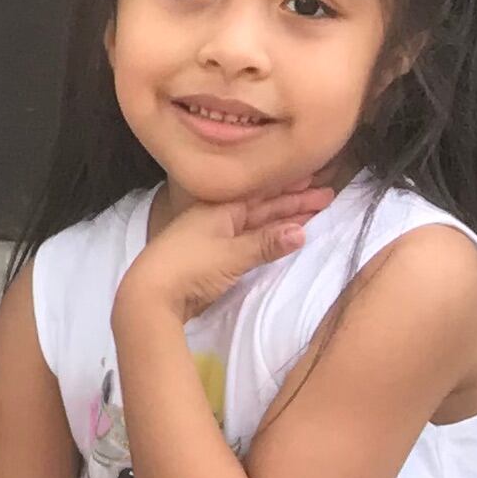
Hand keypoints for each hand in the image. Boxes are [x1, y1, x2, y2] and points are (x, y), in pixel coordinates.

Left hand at [116, 182, 334, 322]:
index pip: (264, 195)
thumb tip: (302, 232)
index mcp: (221, 208)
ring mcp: (214, 237)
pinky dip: (267, 239)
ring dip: (283, 221)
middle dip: (294, 203)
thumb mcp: (232, 253)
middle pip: (262, 208)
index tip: (320, 184)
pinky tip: (279, 239)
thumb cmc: (189, 266)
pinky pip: (247, 241)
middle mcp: (218, 217)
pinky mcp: (212, 258)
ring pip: (256, 225)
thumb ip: (267, 243)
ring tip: (311, 215)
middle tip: (327, 197)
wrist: (149, 293)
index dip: (292, 191)